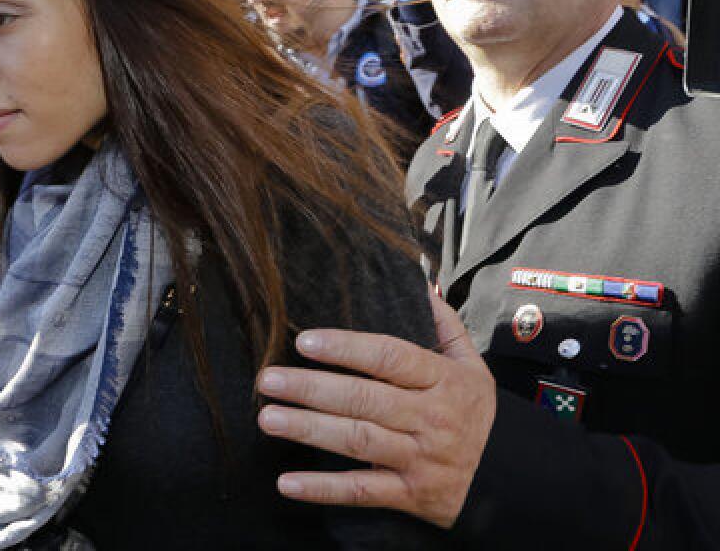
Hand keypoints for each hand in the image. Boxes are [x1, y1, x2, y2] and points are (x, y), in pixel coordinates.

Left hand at [255, 290, 495, 527]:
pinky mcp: (411, 495)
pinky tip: (287, 483)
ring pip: (358, 441)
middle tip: (268, 380)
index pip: (390, 358)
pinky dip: (323, 489)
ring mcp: (421, 458)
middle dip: (312, 388)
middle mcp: (432, 418)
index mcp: (444, 380)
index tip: (304, 341)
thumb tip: (419, 284)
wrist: (509, 478)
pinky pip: (362, 492)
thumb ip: (445, 326)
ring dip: (309, 430)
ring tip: (268, 418)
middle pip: (365, 399)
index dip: (346, 348)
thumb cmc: (475, 414)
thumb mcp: (472, 366)